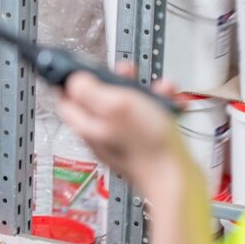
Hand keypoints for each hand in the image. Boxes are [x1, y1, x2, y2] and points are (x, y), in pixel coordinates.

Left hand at [57, 70, 193, 196]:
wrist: (177, 179)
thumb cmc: (147, 147)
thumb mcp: (116, 107)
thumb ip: (91, 91)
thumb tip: (73, 81)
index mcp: (88, 127)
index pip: (67, 101)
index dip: (69, 80)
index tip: (74, 65)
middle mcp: (102, 134)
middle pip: (98, 100)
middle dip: (113, 80)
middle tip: (124, 72)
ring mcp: (123, 140)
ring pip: (127, 105)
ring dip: (143, 90)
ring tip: (158, 89)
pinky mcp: (143, 143)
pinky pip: (148, 116)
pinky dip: (159, 104)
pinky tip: (170, 103)